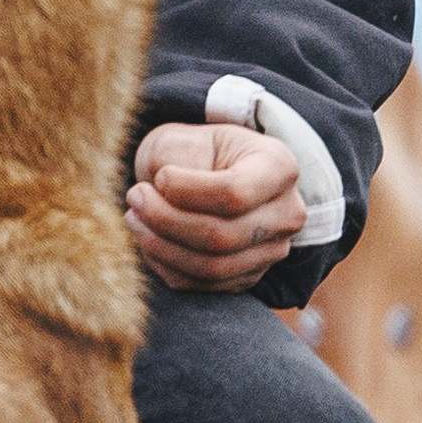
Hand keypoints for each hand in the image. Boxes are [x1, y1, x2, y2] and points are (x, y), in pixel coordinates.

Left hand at [126, 122, 306, 294]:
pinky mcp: (248, 276)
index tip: (159, 177)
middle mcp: (286, 213)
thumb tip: (164, 196)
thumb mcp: (188, 138)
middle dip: (166, 221)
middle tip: (135, 198)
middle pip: (222, 236)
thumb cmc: (197, 150)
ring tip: (135, 218)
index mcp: (279, 167)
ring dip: (162, 247)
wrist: (209, 171)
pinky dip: (167, 266)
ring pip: (212, 267)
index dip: (188, 191)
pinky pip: (203, 284)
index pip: (235, 193)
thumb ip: (178, 161)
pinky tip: (149, 240)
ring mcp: (271, 250)